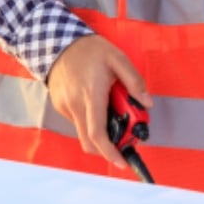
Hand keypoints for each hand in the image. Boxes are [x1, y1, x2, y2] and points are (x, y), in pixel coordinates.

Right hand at [47, 35, 150, 170]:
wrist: (57, 41)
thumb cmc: (90, 50)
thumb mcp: (118, 58)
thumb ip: (134, 81)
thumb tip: (146, 103)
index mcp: (91, 95)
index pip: (98, 133)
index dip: (110, 152)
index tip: (122, 162)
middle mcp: (75, 105)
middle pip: (89, 141)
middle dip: (107, 148)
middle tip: (122, 140)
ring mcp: (65, 106)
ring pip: (83, 131)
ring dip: (99, 129)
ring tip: (109, 106)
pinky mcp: (59, 105)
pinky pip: (76, 120)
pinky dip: (88, 118)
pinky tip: (94, 99)